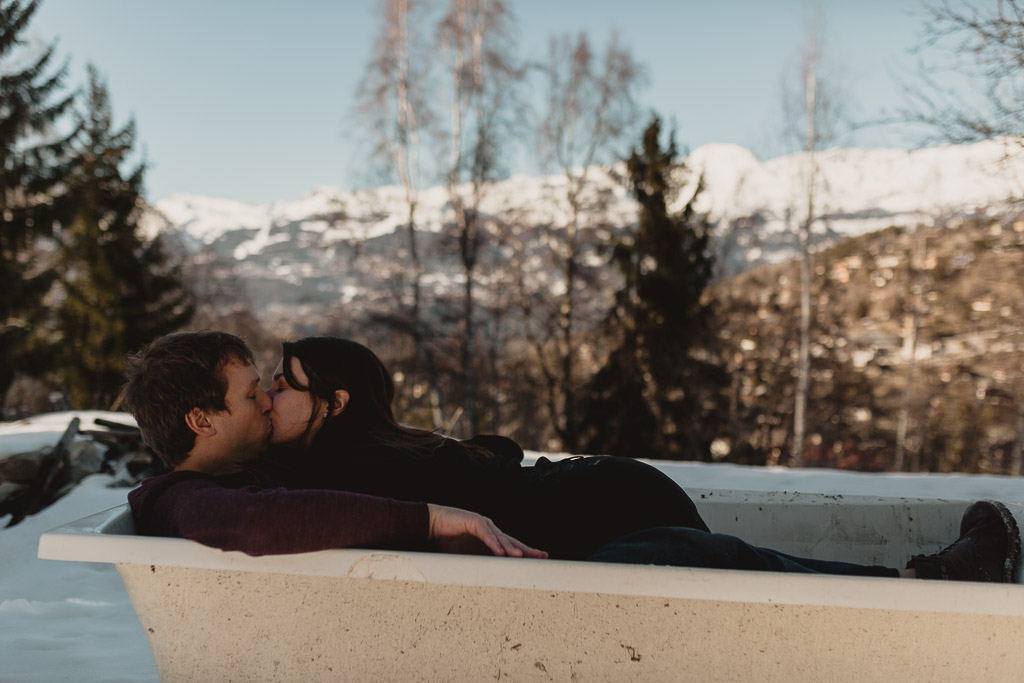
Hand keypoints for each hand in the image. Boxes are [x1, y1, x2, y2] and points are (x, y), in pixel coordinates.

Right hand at [426, 504, 547, 558]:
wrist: (431, 525)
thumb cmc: (446, 542)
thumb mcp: (465, 558)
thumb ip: (477, 565)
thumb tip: (488, 583)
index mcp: (490, 540)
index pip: (511, 547)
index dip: (525, 553)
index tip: (540, 560)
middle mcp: (490, 531)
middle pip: (511, 542)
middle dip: (526, 550)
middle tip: (541, 556)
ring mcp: (483, 524)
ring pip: (500, 538)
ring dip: (510, 548)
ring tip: (521, 557)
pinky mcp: (473, 521)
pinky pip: (485, 534)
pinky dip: (492, 543)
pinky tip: (500, 552)